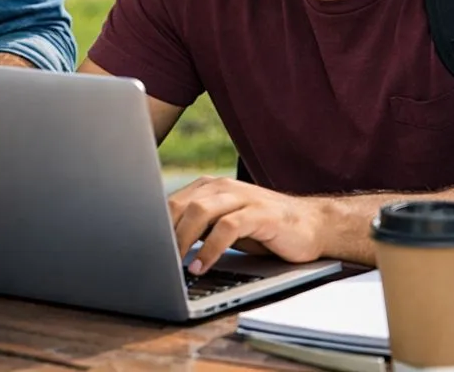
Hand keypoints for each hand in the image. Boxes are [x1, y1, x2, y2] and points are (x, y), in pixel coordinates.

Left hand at [168, 176, 327, 273]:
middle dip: (163, 231)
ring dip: (183, 239)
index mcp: (209, 187)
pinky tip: (202, 265)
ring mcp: (243, 197)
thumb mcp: (225, 225)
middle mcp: (223, 187)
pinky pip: (228, 228)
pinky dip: (211, 248)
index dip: (153, 224)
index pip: (172, 202)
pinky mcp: (261, 213)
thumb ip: (199, 227)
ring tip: (174, 263)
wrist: (312, 225)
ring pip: (200, 210)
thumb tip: (163, 245)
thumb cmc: (263, 229)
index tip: (141, 247)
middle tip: (153, 258)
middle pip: (181, 204)